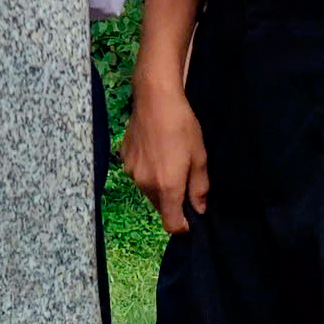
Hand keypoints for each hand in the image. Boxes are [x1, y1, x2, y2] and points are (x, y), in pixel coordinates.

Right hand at [121, 86, 208, 233]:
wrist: (155, 97)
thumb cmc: (183, 126)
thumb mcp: (199, 157)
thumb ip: (199, 187)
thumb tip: (199, 209)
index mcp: (167, 187)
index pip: (170, 224)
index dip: (181, 226)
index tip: (190, 218)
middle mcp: (145, 184)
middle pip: (159, 206)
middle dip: (172, 201)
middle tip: (184, 179)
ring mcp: (132, 170)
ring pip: (148, 189)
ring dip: (158, 185)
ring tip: (168, 159)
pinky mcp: (123, 157)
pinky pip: (138, 172)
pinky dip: (147, 169)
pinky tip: (154, 148)